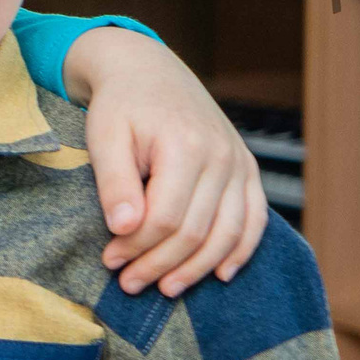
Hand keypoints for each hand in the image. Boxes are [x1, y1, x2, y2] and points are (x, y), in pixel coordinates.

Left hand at [65, 28, 265, 296]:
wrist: (148, 71)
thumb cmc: (120, 106)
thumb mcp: (105, 137)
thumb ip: (115, 182)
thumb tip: (125, 228)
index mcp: (185, 146)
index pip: (166, 218)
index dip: (138, 248)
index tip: (110, 261)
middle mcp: (222, 156)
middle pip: (196, 232)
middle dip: (160, 265)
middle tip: (128, 284)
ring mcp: (239, 163)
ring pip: (227, 233)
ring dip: (197, 268)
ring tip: (165, 288)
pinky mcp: (247, 169)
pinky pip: (254, 218)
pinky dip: (241, 250)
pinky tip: (222, 275)